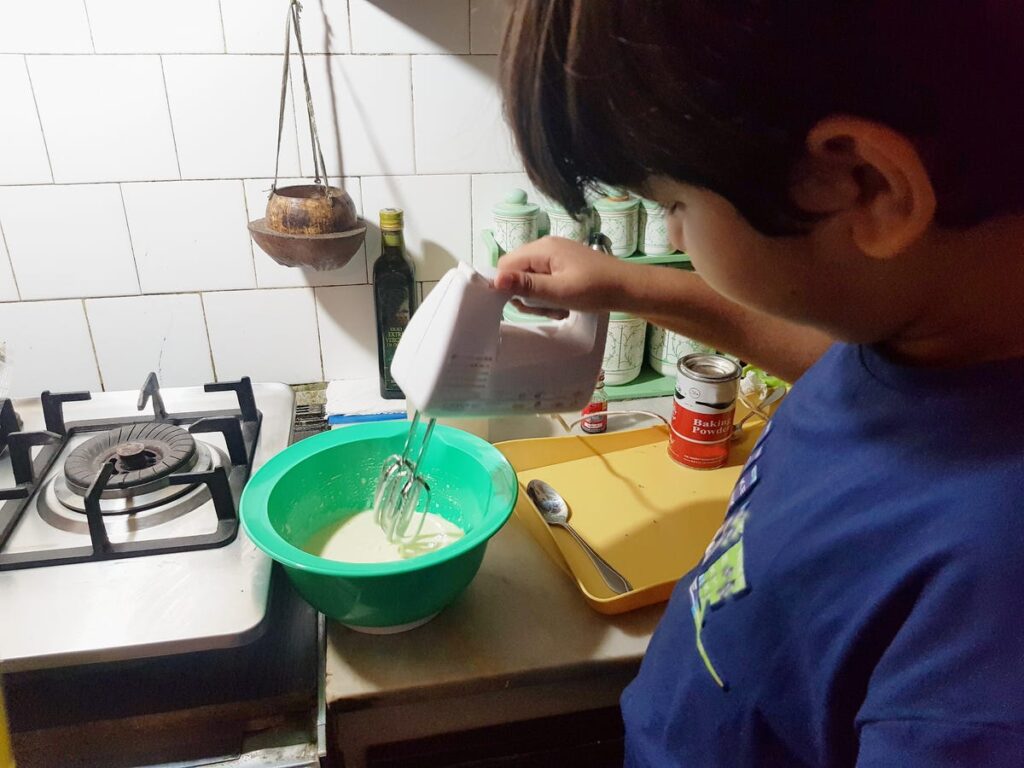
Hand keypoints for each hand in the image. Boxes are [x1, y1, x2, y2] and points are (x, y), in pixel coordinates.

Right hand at [495, 236, 627, 316]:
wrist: (629, 289)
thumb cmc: (596, 289)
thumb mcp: (559, 291)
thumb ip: (527, 286)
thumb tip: (495, 280)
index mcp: (542, 249)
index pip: (506, 265)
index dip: (507, 286)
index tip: (523, 304)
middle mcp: (546, 248)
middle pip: (517, 273)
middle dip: (526, 295)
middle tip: (546, 309)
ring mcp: (556, 257)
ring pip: (531, 281)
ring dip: (540, 299)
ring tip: (558, 308)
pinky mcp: (564, 266)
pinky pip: (545, 282)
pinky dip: (551, 296)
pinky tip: (564, 305)